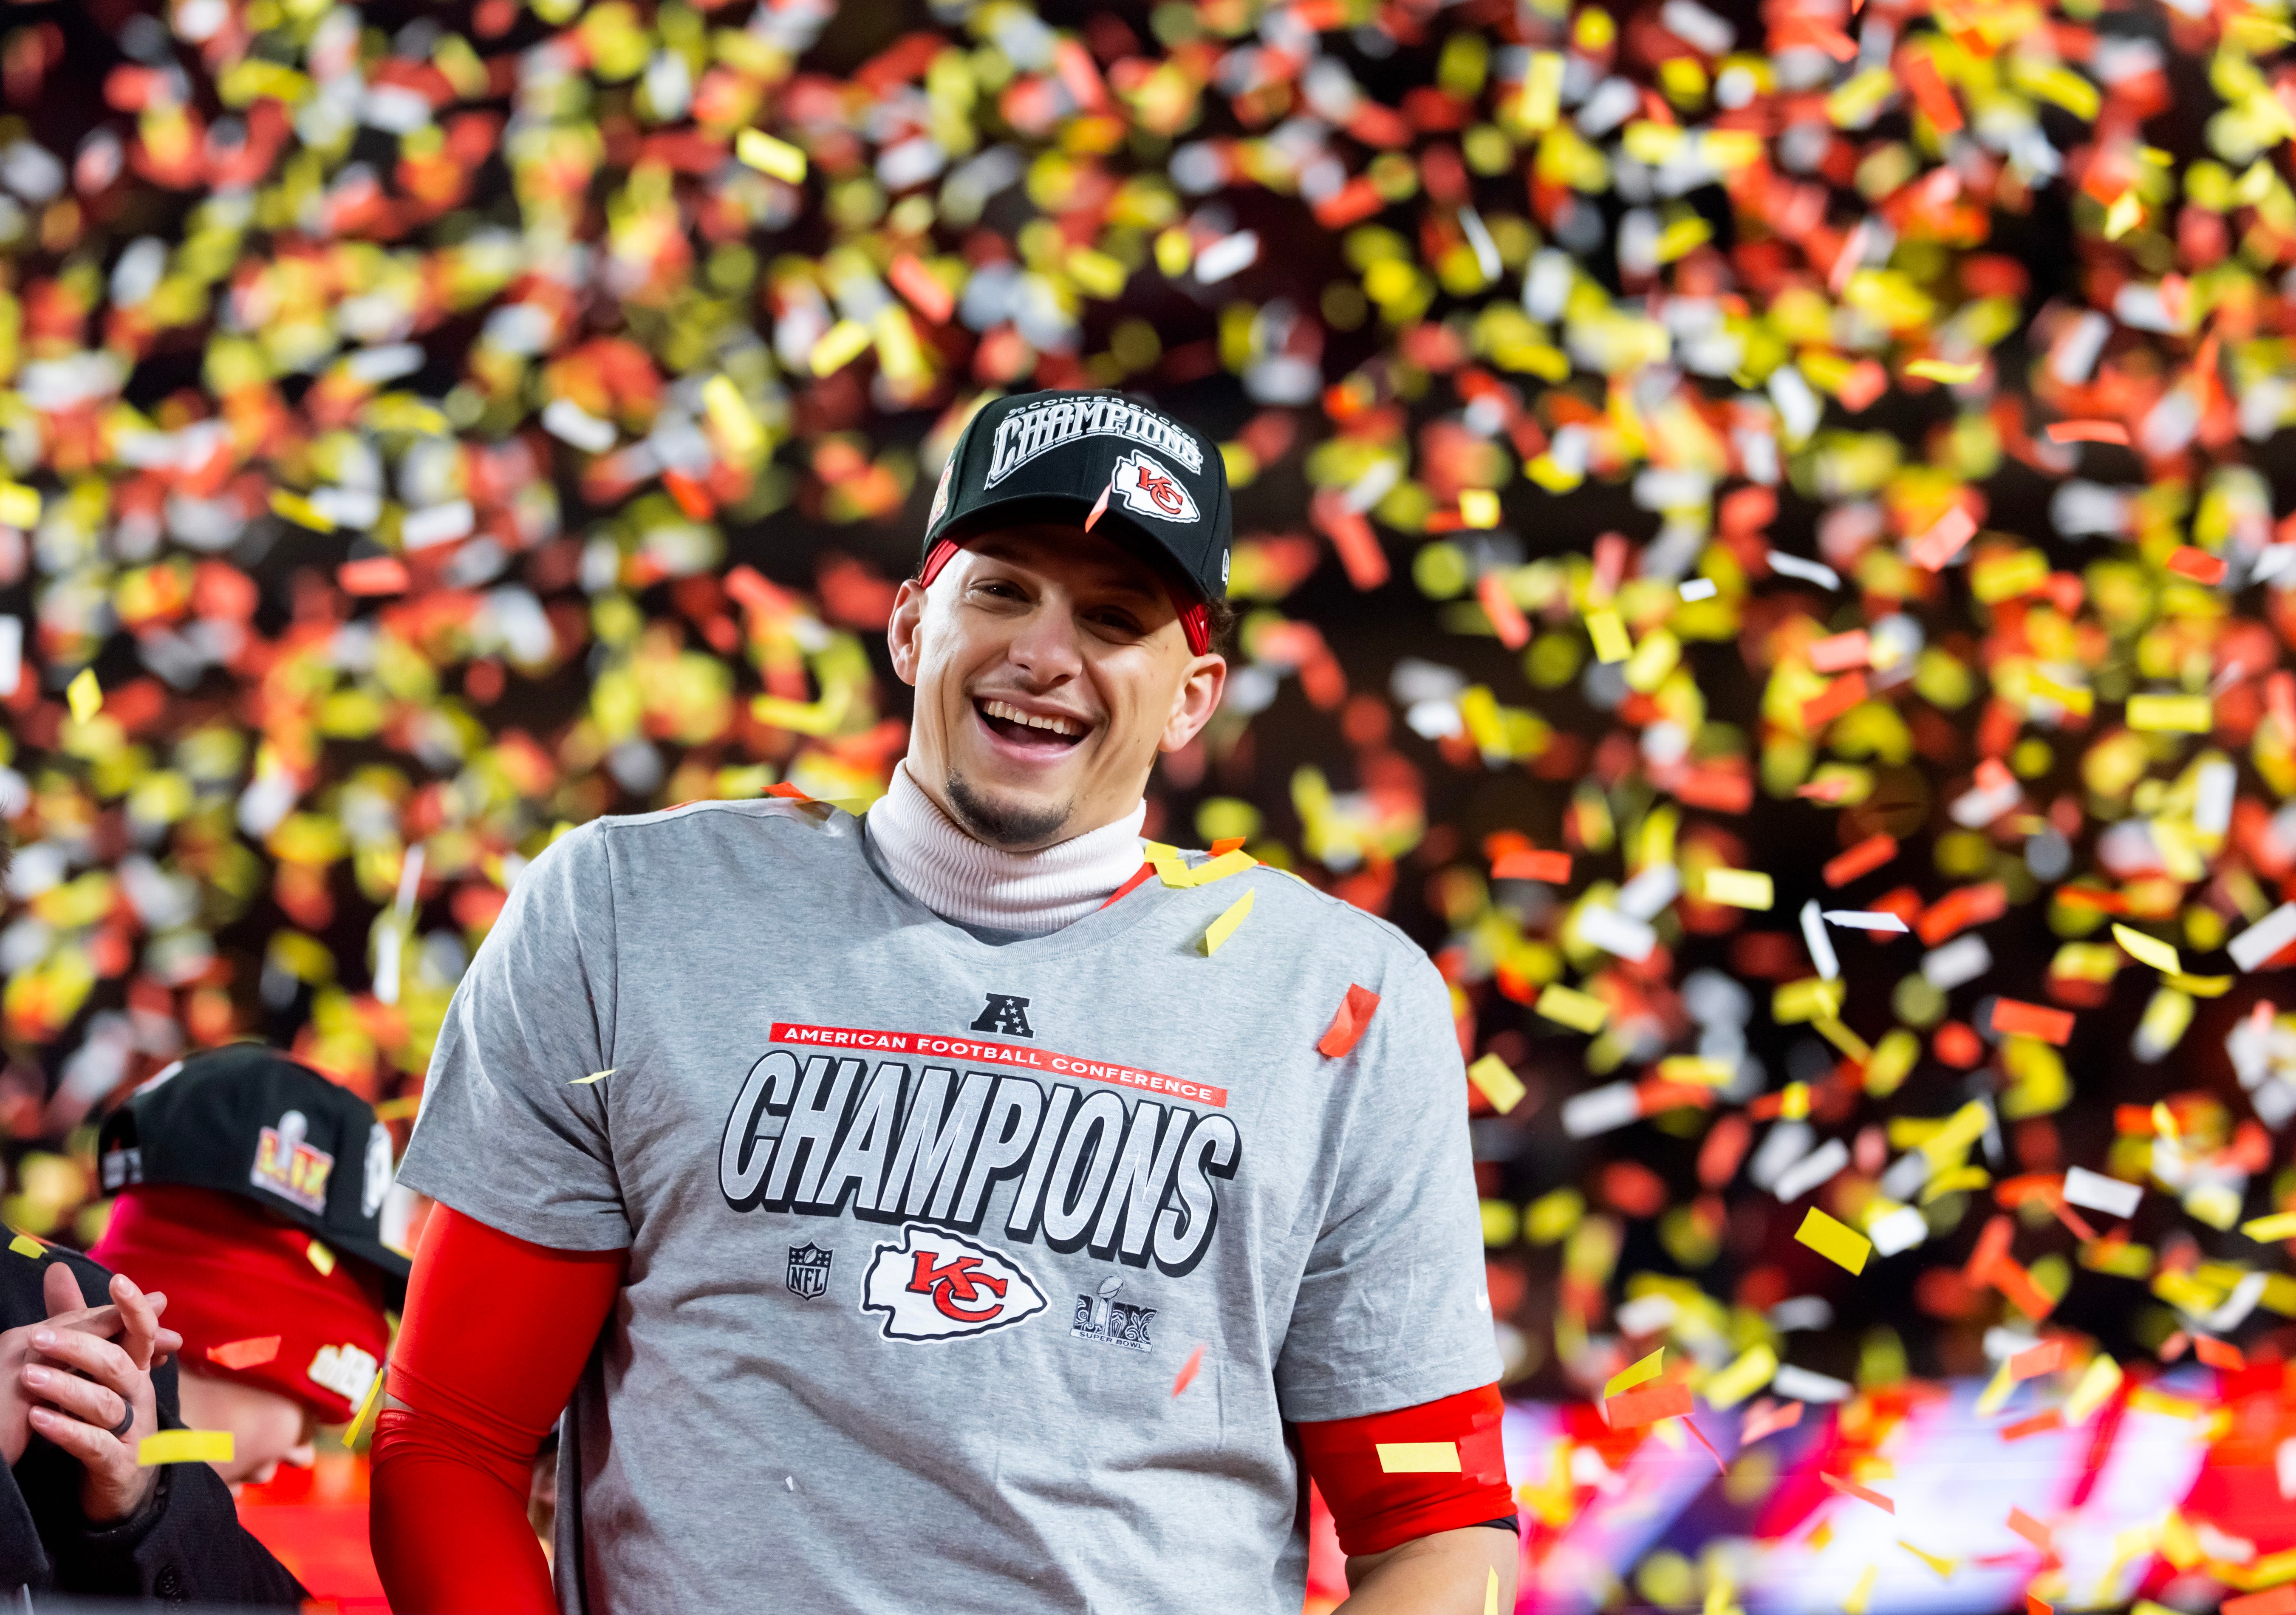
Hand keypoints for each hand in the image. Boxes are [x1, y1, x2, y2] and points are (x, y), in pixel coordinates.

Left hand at [12, 1266, 179, 1522]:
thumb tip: (55, 1269)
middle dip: (81, 1347)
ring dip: (67, 1388)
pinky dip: (66, 1430)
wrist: (122, 1487)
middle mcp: (140, 1395)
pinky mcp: (117, 1464)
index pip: (141, 1330)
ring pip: (105, 1402)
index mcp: (135, 1370)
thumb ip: (75, 1321)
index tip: (117, 1281)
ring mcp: (132, 1430)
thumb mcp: (93, 1369)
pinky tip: (38, 1419)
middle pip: (119, 1362)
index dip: (133, 1306)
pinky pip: (92, 1444)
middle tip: (37, 1339)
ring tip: (29, 1378)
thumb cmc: (104, 1418)